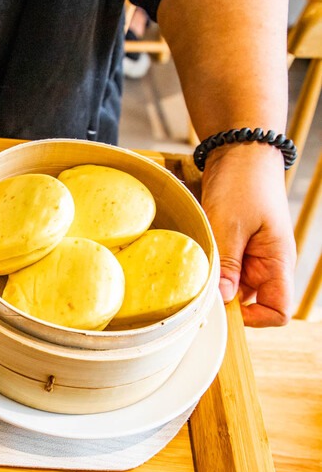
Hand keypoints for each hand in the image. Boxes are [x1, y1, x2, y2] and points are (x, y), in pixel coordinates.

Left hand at [201, 142, 295, 326]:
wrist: (240, 152)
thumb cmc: (242, 184)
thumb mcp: (230, 224)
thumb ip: (228, 263)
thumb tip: (224, 300)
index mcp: (278, 263)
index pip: (278, 311)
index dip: (253, 319)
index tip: (222, 307)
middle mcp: (268, 265)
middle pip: (251, 304)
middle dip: (224, 301)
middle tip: (196, 288)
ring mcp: (252, 257)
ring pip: (233, 288)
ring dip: (214, 283)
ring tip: (195, 265)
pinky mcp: (236, 248)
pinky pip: (224, 270)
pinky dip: (210, 269)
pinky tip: (195, 255)